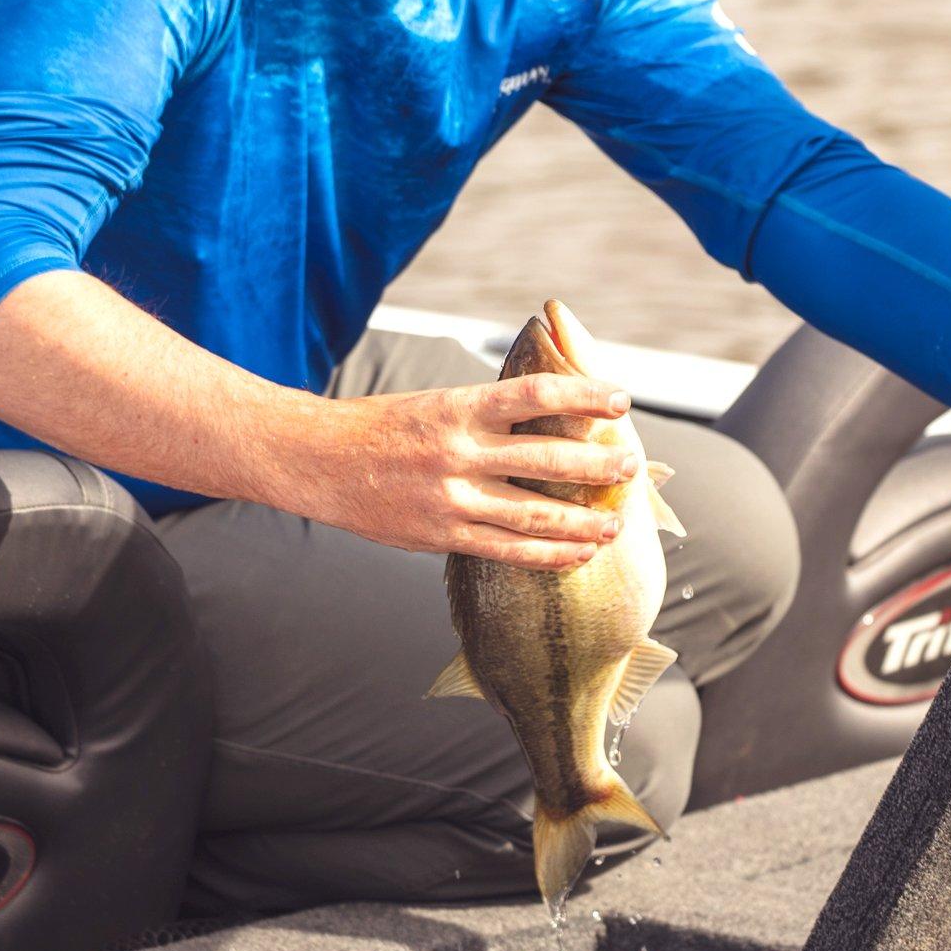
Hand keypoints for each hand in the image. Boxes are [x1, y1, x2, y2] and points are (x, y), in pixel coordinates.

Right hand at [309, 373, 640, 569]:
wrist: (318, 460)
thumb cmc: (381, 427)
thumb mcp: (435, 403)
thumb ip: (487, 414)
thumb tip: (550, 417)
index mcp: (460, 407)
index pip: (537, 395)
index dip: (585, 396)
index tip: (621, 400)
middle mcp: (459, 451)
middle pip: (548, 460)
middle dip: (599, 466)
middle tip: (632, 468)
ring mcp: (451, 497)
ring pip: (535, 515)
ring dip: (584, 522)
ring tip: (616, 524)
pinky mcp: (442, 534)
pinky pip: (508, 550)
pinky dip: (550, 555)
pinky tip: (579, 554)